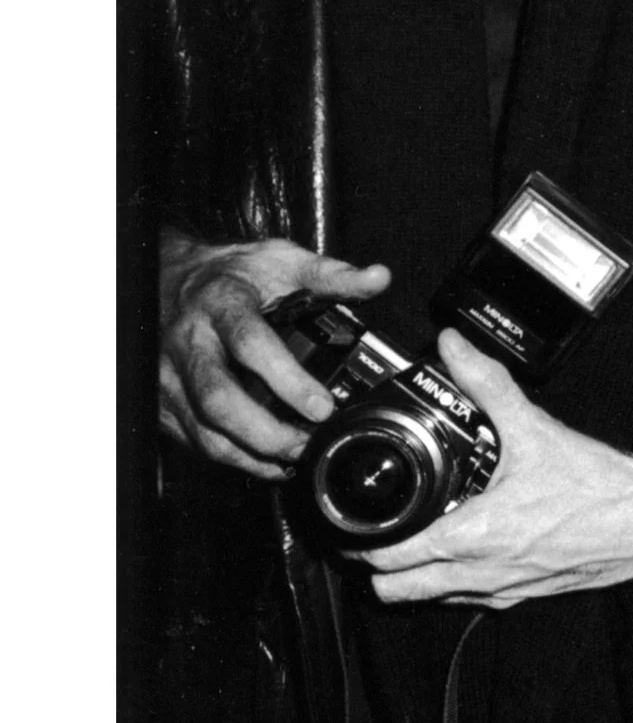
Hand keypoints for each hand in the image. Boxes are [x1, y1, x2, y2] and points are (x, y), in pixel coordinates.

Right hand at [159, 230, 390, 478]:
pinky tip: (265, 461)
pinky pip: (193, 439)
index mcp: (222, 304)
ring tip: (293, 459)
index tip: (323, 405)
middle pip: (219, 399)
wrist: (169, 279)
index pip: (251, 344)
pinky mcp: (163, 400)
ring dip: (249, 454)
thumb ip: (330, 274)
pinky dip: (231, 458)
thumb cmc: (228, 274)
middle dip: (266, 433)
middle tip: (306, 444)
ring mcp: (171, 375)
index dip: (288, 380)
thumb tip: (378, 279)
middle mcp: (190, 342)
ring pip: (203, 428)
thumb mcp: (279, 261)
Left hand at [355, 329, 632, 609]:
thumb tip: (453, 347)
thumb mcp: (535, 427)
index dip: (361, 543)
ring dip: (415, 575)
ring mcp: (502, 590)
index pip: (390, 560)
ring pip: (431, 599)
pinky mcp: (525, 595)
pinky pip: (471, 598)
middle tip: (378, 528)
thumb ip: (486, 384)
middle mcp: (480, 574)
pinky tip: (468, 544)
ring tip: (415, 534)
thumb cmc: (597, 485)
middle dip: (379, 565)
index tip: (352, 523)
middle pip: (397, 593)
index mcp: (473, 537)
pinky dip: (455, 579)